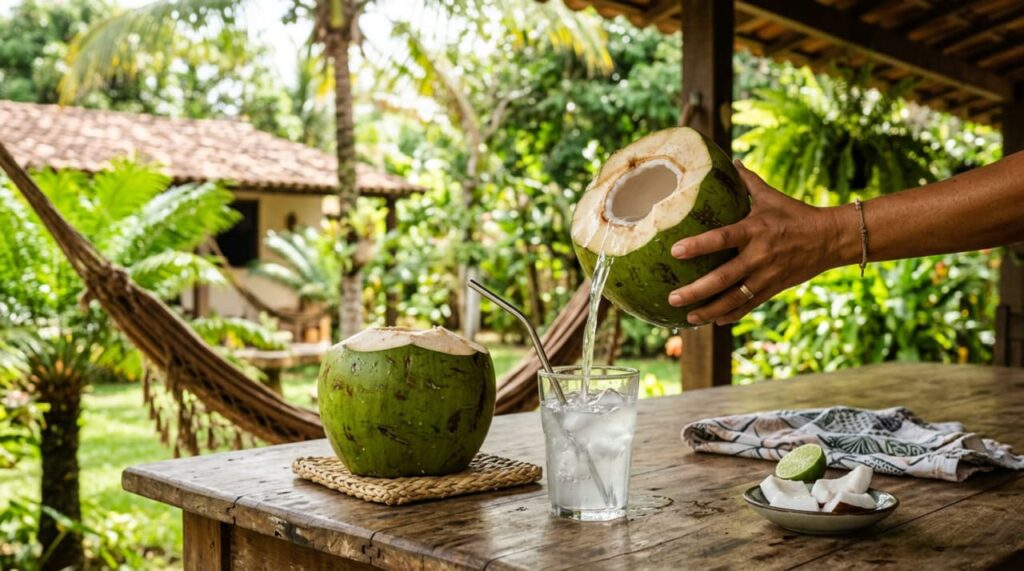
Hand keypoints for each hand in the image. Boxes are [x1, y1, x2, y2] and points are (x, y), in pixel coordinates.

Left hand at [667, 160, 852, 324]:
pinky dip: (731, 315)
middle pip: (723, 278)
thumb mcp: (771, 196)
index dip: (698, 246)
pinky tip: (713, 321)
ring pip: (734, 299)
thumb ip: (747, 181)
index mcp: (755, 230)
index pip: (722, 238)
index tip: (674, 251)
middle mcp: (759, 256)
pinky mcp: (773, 289)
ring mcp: (766, 276)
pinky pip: (748, 306)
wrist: (829, 239)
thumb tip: (729, 159)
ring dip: (709, 310)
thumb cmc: (794, 214)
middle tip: (672, 298)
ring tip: (687, 318)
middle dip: (696, 290)